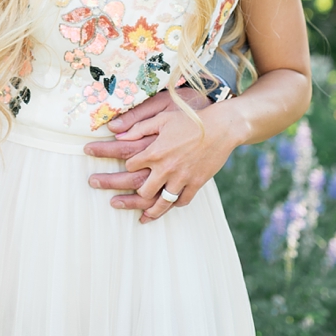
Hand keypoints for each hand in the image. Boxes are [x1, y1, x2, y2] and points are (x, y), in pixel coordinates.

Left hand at [85, 90, 242, 222]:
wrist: (221, 127)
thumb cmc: (190, 119)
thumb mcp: (162, 117)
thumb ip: (138, 126)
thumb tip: (116, 134)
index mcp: (155, 151)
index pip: (130, 165)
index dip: (124, 167)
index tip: (122, 168)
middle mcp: (166, 168)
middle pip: (143, 190)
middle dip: (128, 198)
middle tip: (115, 202)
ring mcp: (182, 178)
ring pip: (162, 202)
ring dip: (151, 211)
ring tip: (142, 218)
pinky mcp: (196, 183)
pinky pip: (182, 201)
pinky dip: (174, 205)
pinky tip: (169, 206)